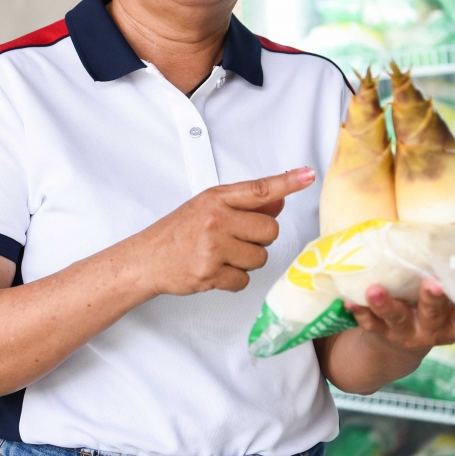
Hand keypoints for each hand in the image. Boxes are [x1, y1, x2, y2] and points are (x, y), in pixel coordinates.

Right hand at [131, 167, 315, 296]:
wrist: (146, 259)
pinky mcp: (210, 274)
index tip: (308, 175)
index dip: (287, 182)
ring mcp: (213, 248)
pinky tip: (216, 270)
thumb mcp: (208, 208)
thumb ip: (244, 205)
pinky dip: (233, 279)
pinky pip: (244, 280)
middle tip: (236, 239)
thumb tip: (279, 201)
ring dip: (246, 261)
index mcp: (216, 199)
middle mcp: (215, 220)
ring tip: (221, 255)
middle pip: (270, 231)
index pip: (259, 189)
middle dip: (258, 239)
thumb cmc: (177, 232)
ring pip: (260, 258)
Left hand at [345, 279, 454, 354]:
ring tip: (374, 290)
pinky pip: (369, 323)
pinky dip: (359, 311)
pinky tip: (350, 300)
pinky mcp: (381, 331)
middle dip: (433, 299)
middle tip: (432, 284)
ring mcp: (407, 332)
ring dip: (386, 304)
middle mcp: (435, 328)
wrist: (402, 341)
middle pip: (435, 313)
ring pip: (397, 319)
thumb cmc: (435, 306)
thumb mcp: (454, 297)